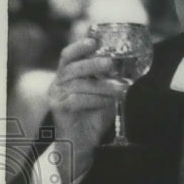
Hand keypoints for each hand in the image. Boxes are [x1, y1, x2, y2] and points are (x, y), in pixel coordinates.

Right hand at [47, 37, 125, 182]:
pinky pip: (77, 99)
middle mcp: (58, 83)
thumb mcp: (105, 94)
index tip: (94, 41)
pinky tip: (106, 103)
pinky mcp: (58, 108)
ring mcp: (55, 95)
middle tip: (110, 64)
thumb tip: (127, 68)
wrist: (83, 142)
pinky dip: (95, 100)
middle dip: (92, 64)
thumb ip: (109, 80)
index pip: (68, 56)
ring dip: (102, 87)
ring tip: (119, 90)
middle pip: (72, 67)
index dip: (79, 47)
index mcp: (67, 75)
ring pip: (79, 85)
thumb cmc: (94, 116)